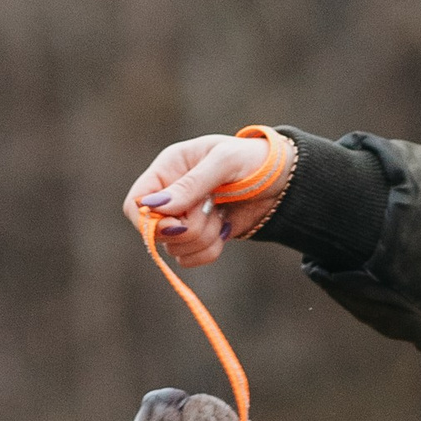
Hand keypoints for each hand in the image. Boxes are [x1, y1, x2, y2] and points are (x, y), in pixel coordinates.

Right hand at [123, 133, 295, 266]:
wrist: (284, 182)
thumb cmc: (254, 160)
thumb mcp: (224, 162)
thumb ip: (190, 184)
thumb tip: (154, 206)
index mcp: (168, 169)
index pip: (136, 203)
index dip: (151, 220)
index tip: (177, 222)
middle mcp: (171, 196)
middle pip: (156, 232)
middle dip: (187, 228)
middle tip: (212, 208)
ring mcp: (185, 218)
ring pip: (175, 249)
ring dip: (203, 237)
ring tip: (222, 214)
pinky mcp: (201, 237)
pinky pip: (190, 259)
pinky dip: (209, 251)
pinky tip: (225, 229)